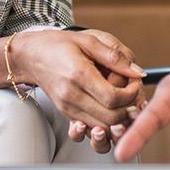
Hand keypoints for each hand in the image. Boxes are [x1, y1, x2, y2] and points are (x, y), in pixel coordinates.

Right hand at [12, 29, 144, 130]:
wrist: (31, 57)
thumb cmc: (58, 45)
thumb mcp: (88, 41)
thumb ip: (115, 57)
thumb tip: (138, 72)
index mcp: (78, 74)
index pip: (112, 97)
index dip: (130, 94)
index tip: (134, 84)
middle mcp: (71, 95)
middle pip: (110, 117)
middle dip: (128, 110)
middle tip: (132, 95)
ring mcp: (68, 108)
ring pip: (102, 128)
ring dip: (118, 121)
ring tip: (123, 104)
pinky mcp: (67, 114)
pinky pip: (91, 129)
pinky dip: (105, 124)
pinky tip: (110, 110)